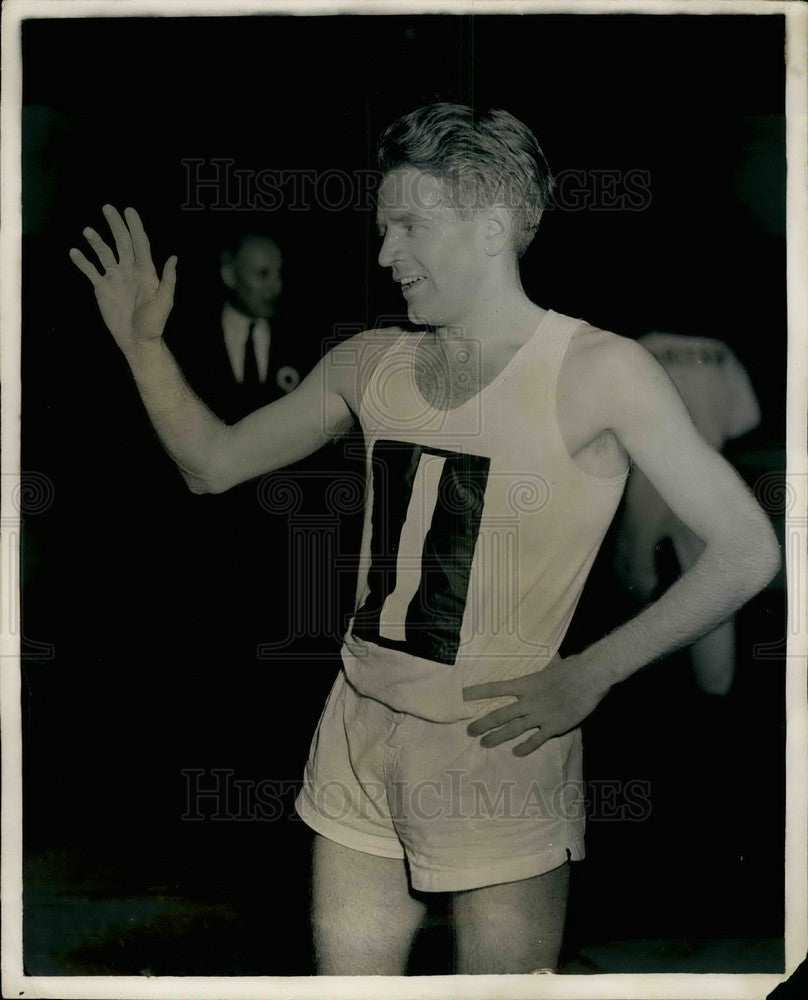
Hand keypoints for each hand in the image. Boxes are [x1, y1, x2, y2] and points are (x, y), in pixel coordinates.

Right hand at [69, 205, 176, 355]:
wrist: (136, 340)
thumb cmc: (154, 324)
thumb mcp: (164, 302)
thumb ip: (168, 281)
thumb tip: (173, 258)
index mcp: (146, 271)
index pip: (140, 243)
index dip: (135, 226)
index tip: (128, 210)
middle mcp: (130, 270)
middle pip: (122, 242)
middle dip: (115, 225)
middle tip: (107, 208)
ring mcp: (115, 278)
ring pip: (104, 253)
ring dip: (96, 241)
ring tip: (87, 231)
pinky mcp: (102, 288)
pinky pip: (91, 270)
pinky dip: (82, 261)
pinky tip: (74, 252)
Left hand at [463, 653, 609, 755]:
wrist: (589, 677)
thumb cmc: (571, 667)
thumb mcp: (550, 664)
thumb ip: (540, 667)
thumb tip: (541, 656)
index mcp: (525, 684)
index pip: (496, 688)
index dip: (478, 692)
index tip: (463, 696)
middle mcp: (528, 701)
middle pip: (500, 714)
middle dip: (482, 723)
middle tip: (469, 731)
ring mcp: (540, 715)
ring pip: (513, 729)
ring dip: (497, 737)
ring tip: (484, 743)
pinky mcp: (553, 726)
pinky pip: (536, 740)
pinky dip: (525, 747)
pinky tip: (516, 753)